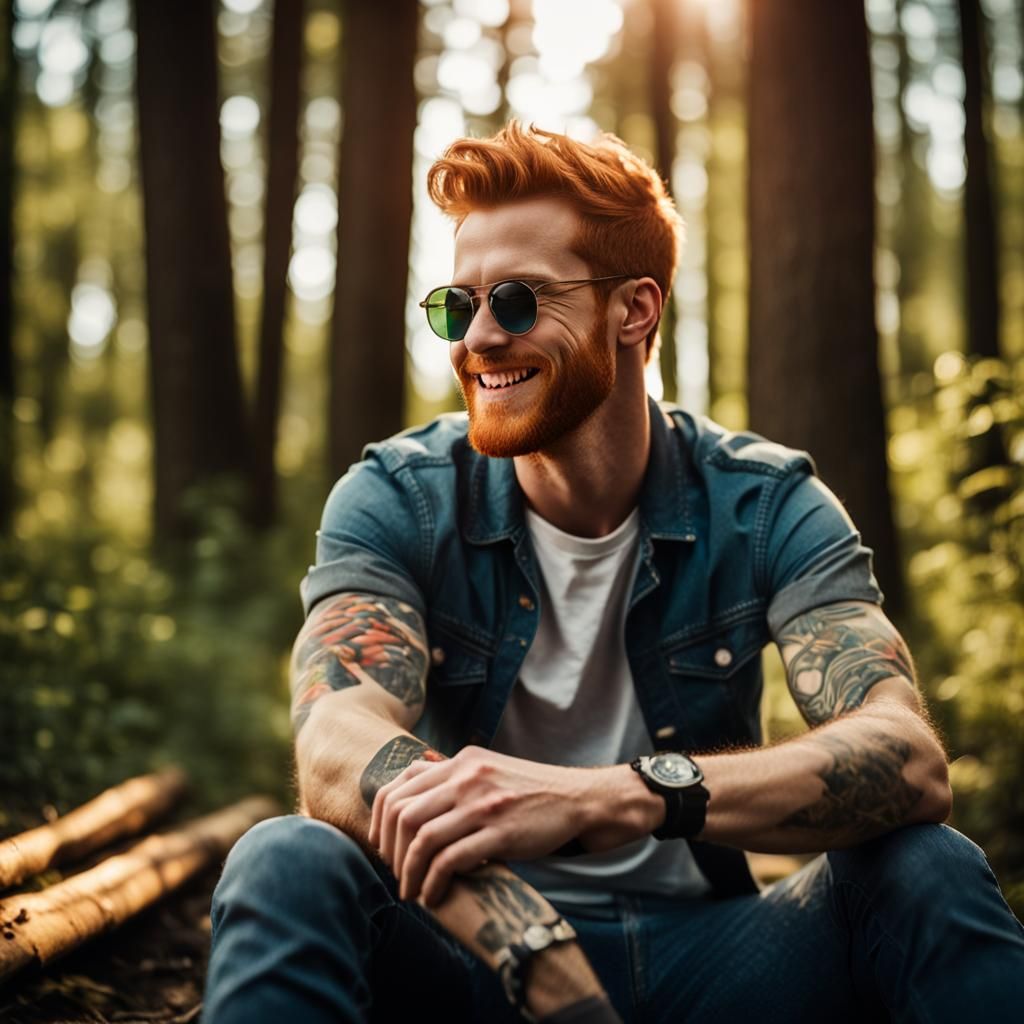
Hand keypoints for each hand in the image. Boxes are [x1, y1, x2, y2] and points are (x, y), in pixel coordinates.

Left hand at [367, 746, 594, 904]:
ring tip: (411, 891)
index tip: (382, 847)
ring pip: (422, 839)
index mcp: (460, 762)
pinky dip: (434, 883)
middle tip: (396, 874)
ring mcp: (484, 805)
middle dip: (391, 852)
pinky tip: (433, 895)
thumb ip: (451, 776)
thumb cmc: (528, 790)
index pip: (398, 787)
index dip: (380, 822)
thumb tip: (409, 787)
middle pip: (403, 814)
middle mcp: (467, 778)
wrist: (576, 798)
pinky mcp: (501, 833)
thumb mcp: (486, 769)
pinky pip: (451, 861)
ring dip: (408, 872)